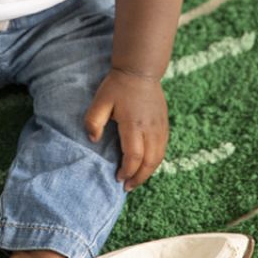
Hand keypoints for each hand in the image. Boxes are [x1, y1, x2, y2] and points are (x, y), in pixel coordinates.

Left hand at [84, 68, 168, 191]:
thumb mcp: (100, 101)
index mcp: (134, 124)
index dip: (126, 171)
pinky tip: (145, 165)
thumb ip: (93, 121)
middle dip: (139, 178)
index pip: (133, 156)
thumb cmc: (118, 85)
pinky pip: (163, 149)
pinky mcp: (164, 125)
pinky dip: (155, 161)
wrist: (140, 70)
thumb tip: (93, 140)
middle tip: (127, 187)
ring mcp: (161, 127)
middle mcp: (151, 129)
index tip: (117, 177)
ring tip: (136, 180)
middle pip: (150, 162)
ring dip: (148, 172)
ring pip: (159, 157)